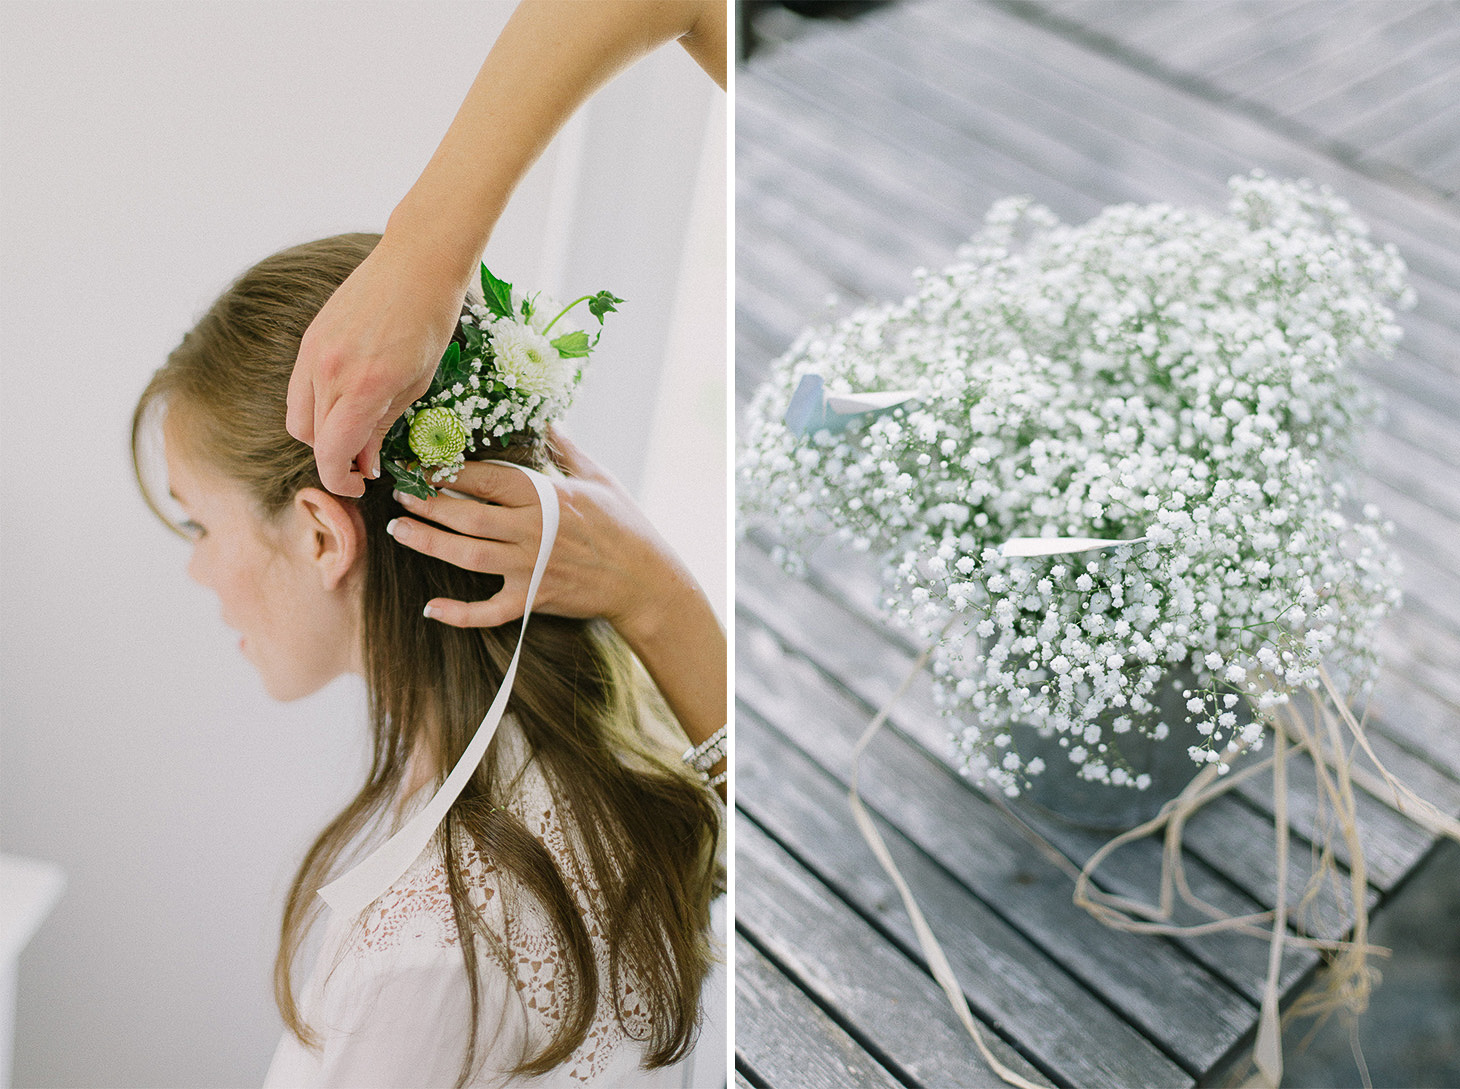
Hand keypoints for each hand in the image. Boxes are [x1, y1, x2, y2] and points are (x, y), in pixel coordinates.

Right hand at [287, 235, 470, 496]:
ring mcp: (312, 352)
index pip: (330, 453)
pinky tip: (346, 400)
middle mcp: (327, 371)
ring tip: (355, 430)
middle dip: (332, 458)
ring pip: (298, 415)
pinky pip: (299, 387)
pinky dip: (316, 404)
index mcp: (361, 387)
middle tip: (363, 460)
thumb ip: (383, 426)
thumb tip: (364, 463)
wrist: (417, 262)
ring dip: (320, 433)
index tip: (357, 486)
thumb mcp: (417, 384)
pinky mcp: (309, 338)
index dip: (339, 480)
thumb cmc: (431, 322)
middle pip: (309, 439)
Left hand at [384, 430, 682, 634]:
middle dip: (427, 504)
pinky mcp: (533, 599)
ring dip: (429, 543)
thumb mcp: (599, 477)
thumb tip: (548, 418)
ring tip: (400, 530)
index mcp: (546, 497)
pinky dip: (459, 613)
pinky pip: (489, 611)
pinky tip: (431, 609)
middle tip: (398, 493)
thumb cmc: (624, 524)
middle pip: (466, 517)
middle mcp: (533, 531)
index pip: (485, 478)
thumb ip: (567, 448)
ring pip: (467, 556)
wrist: (645, 579)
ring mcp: (531, 568)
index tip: (420, 461)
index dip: (447, 470)